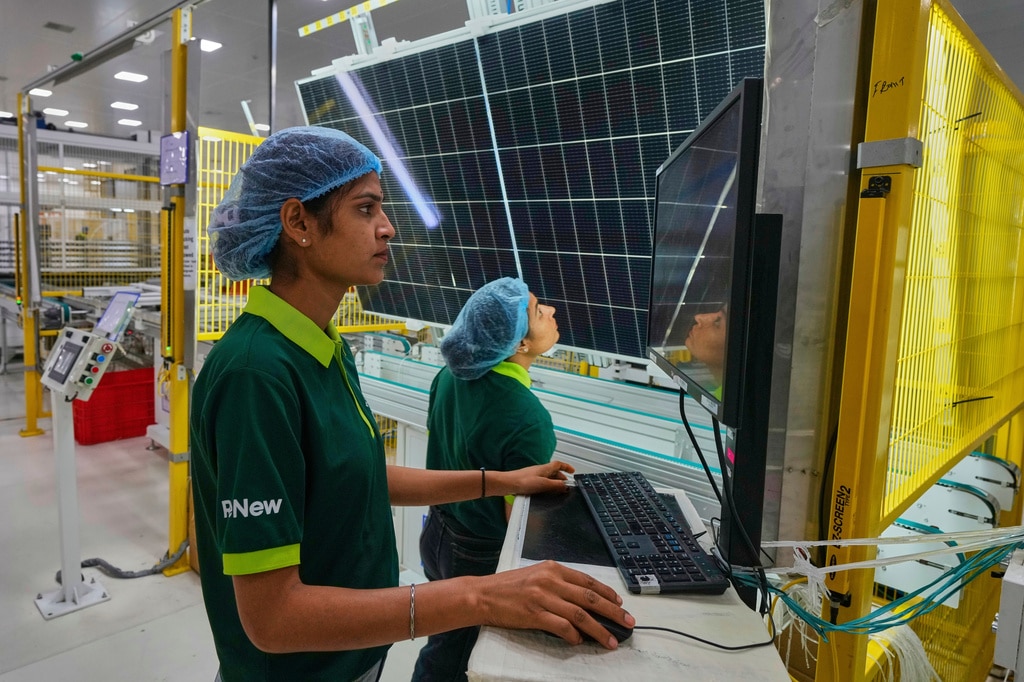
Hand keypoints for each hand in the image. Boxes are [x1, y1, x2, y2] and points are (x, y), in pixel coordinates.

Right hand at [476, 560, 632, 648]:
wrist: (483, 595)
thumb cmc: (508, 586)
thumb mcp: (536, 574)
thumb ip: (558, 582)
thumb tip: (581, 599)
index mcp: (553, 568)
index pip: (588, 581)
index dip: (607, 593)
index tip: (620, 604)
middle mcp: (551, 580)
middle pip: (590, 598)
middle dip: (613, 612)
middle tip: (628, 622)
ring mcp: (543, 597)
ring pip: (580, 614)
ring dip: (599, 629)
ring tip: (611, 640)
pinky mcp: (535, 614)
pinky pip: (561, 626)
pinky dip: (574, 635)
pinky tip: (579, 641)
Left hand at [496, 460, 574, 496]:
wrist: (507, 484)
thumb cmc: (522, 482)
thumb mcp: (543, 484)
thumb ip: (556, 485)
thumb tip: (566, 486)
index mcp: (544, 468)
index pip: (559, 464)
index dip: (567, 467)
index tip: (573, 471)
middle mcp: (539, 470)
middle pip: (554, 471)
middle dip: (561, 477)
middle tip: (566, 484)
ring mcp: (533, 476)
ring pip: (547, 477)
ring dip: (554, 482)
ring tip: (557, 490)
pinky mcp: (528, 482)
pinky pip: (541, 482)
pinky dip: (547, 486)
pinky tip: (545, 492)